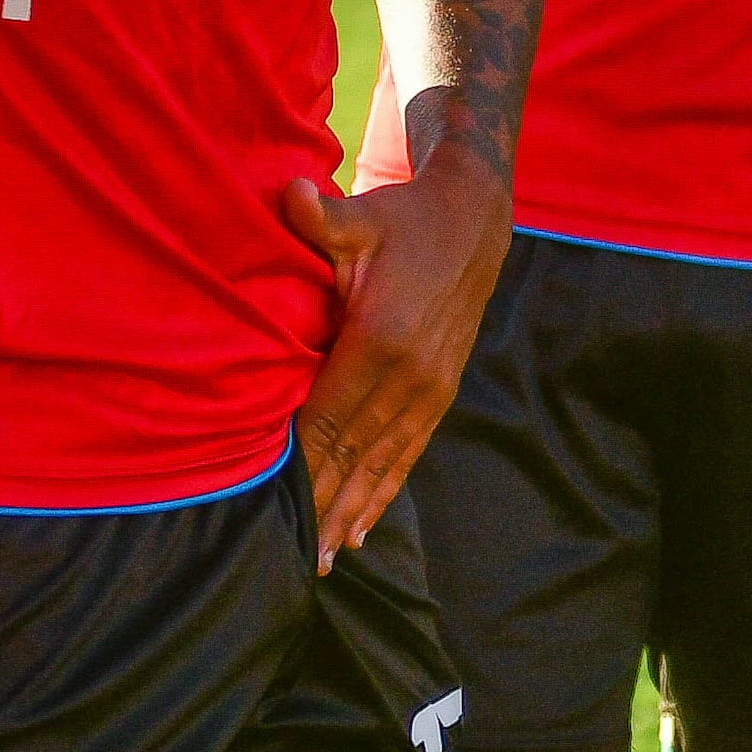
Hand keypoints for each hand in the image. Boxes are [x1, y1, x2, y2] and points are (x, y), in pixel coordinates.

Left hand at [281, 127, 511, 563]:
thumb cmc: (404, 217)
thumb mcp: (361, 215)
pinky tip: (364, 526)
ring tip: (326, 558)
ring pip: (384, 462)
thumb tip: (288, 193)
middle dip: (323, 505)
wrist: (475, 219)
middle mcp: (411, 374)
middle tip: (292, 559)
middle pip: (355, 453)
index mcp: (382, 338)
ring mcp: (431, 387)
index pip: (330, 417)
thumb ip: (320, 217)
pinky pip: (411, 452)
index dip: (302, 466)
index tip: (275, 507)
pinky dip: (386, 491)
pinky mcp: (442, 390)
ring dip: (354, 510)